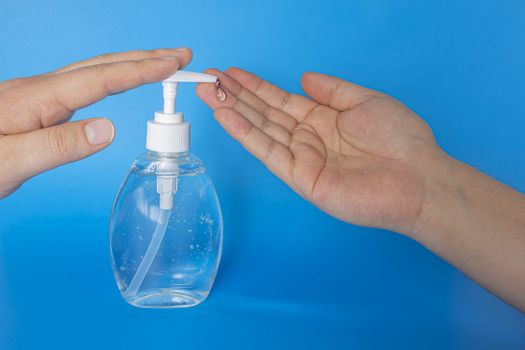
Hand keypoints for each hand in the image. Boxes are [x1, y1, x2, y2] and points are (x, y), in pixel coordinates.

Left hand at [0, 48, 191, 197]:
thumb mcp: (10, 163)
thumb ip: (59, 146)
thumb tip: (108, 129)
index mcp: (38, 99)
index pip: (100, 79)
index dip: (140, 70)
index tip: (172, 64)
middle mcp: (41, 90)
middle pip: (102, 65)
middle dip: (146, 58)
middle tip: (180, 56)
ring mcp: (39, 95)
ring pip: (95, 71)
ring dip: (132, 64)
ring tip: (162, 65)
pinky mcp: (38, 105)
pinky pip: (85, 84)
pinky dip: (113, 77)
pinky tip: (120, 82)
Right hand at [197, 68, 444, 234]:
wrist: (419, 179)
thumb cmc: (400, 139)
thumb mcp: (365, 101)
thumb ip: (332, 90)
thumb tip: (304, 78)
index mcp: (321, 119)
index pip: (279, 100)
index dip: (254, 86)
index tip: (229, 73)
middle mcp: (307, 138)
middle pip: (263, 114)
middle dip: (234, 96)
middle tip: (206, 78)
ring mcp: (302, 159)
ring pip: (260, 130)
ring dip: (232, 111)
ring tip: (206, 92)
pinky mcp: (302, 179)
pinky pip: (269, 153)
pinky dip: (245, 134)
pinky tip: (226, 117)